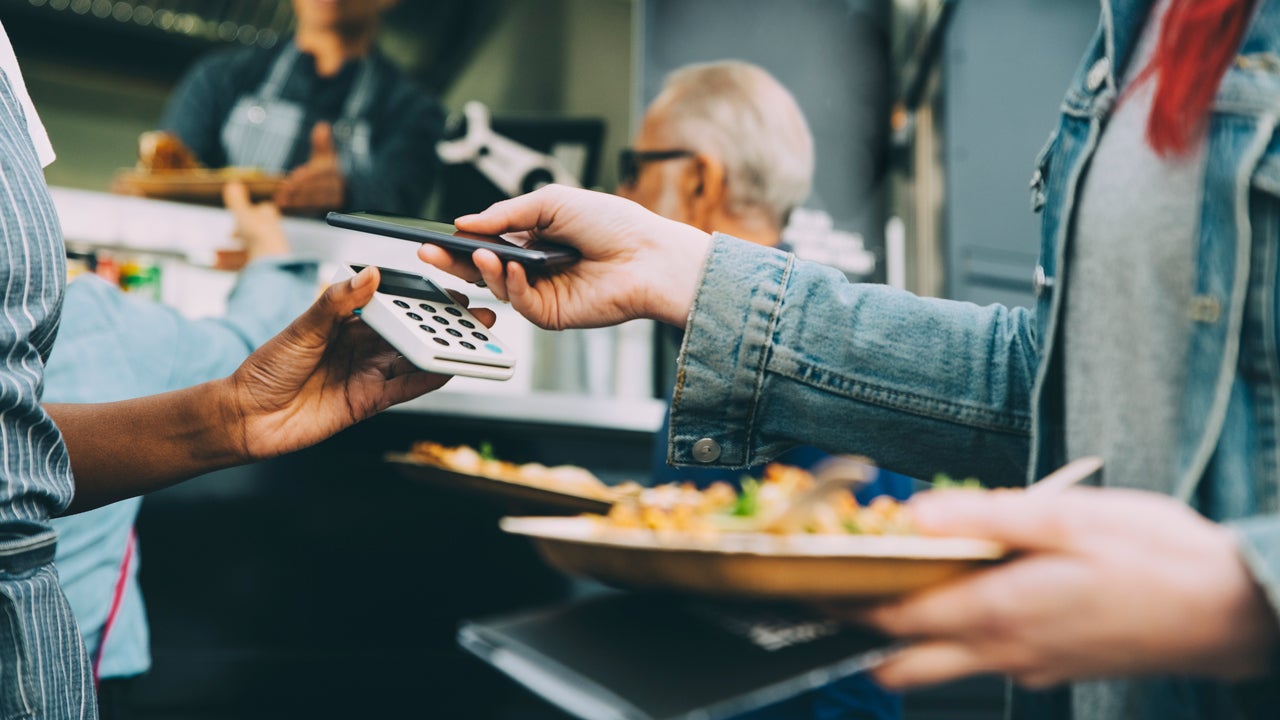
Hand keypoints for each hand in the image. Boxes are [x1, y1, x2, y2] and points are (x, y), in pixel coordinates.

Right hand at [223, 181, 288, 263]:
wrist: (270, 260)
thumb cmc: (258, 234)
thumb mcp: (243, 214)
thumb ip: (237, 200)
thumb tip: (232, 183)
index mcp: (270, 219)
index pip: (265, 210)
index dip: (254, 210)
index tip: (241, 213)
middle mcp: (272, 235)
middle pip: (256, 232)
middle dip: (241, 233)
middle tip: (231, 234)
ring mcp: (268, 252)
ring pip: (247, 250)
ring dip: (230, 252)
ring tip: (215, 255)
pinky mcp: (262, 268)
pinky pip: (244, 265)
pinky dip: (229, 264)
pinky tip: (216, 265)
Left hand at [225, 266, 495, 460]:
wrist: (246, 418)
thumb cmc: (265, 368)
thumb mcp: (301, 328)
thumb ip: (337, 302)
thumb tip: (369, 275)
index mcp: (346, 321)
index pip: (393, 303)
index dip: (423, 298)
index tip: (451, 288)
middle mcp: (362, 346)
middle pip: (411, 331)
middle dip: (445, 324)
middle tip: (478, 315)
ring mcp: (367, 374)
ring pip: (413, 358)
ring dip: (444, 350)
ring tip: (475, 341)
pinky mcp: (367, 401)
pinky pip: (405, 388)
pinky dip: (428, 378)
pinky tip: (450, 368)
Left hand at [274, 122, 345, 215]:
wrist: (346, 187)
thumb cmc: (328, 168)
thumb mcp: (326, 153)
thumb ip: (322, 141)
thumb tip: (322, 126)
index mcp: (333, 169)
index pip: (317, 174)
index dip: (303, 178)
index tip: (288, 181)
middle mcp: (337, 185)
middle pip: (314, 189)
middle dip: (296, 193)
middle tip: (279, 195)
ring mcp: (335, 198)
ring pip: (314, 202)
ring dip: (296, 203)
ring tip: (280, 203)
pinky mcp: (330, 209)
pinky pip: (313, 210)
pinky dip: (299, 210)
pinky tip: (287, 209)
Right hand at [417, 184, 711, 328]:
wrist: (647, 254)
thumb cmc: (611, 223)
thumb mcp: (552, 202)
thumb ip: (506, 213)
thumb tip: (465, 222)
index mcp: (532, 237)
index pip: (487, 241)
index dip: (461, 241)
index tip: (435, 237)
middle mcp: (533, 267)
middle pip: (483, 268)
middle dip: (454, 261)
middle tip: (428, 253)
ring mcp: (542, 292)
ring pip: (497, 289)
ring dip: (484, 271)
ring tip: (480, 254)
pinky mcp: (553, 314)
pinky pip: (521, 305)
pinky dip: (512, 287)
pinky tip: (514, 270)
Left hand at [850, 487, 1279, 688]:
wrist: (1234, 611)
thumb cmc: (1158, 559)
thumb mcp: (1067, 518)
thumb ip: (984, 517)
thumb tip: (915, 514)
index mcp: (998, 612)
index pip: (893, 619)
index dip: (846, 603)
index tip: (812, 581)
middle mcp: (1004, 651)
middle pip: (902, 664)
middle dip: (866, 632)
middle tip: (848, 588)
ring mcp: (1029, 666)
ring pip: (942, 665)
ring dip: (911, 634)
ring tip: (907, 579)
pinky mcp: (1053, 667)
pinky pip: (988, 659)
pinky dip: (961, 632)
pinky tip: (977, 589)